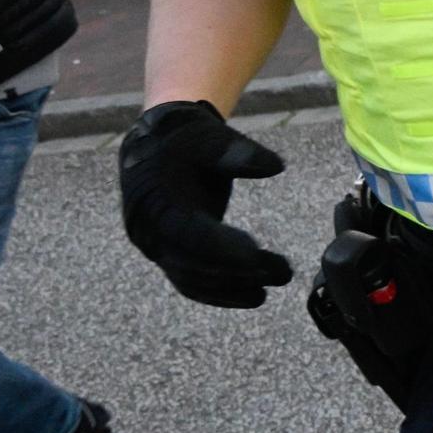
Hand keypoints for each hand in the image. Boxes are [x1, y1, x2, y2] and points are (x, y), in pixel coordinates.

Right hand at [118, 99, 293, 307]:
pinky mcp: (169, 255)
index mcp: (155, 203)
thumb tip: (275, 166)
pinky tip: (256, 294)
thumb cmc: (184, 140)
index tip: (256, 252)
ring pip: (193, 280)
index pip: (189, 234)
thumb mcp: (208, 138)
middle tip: (282, 271)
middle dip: (238, 272)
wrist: (154, 145)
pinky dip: (222, 293)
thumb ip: (236, 153)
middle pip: (193, 265)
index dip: (221, 246)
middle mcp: (150, 233)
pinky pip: (192, 283)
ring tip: (276, 282)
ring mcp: (157, 248)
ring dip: (234, 287)